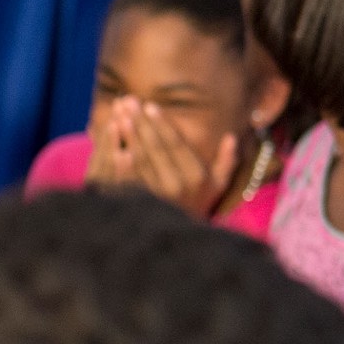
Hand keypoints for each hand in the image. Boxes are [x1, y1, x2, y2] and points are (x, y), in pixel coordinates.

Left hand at [90, 97, 236, 217]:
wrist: (181, 241)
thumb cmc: (199, 205)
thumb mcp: (219, 185)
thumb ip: (227, 161)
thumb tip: (230, 136)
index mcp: (196, 177)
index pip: (176, 144)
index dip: (162, 124)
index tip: (150, 106)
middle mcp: (177, 186)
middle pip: (156, 148)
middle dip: (141, 123)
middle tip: (129, 102)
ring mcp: (157, 196)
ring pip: (139, 160)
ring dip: (128, 135)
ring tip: (119, 114)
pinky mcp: (139, 203)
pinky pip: (127, 177)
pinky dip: (118, 159)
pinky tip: (112, 144)